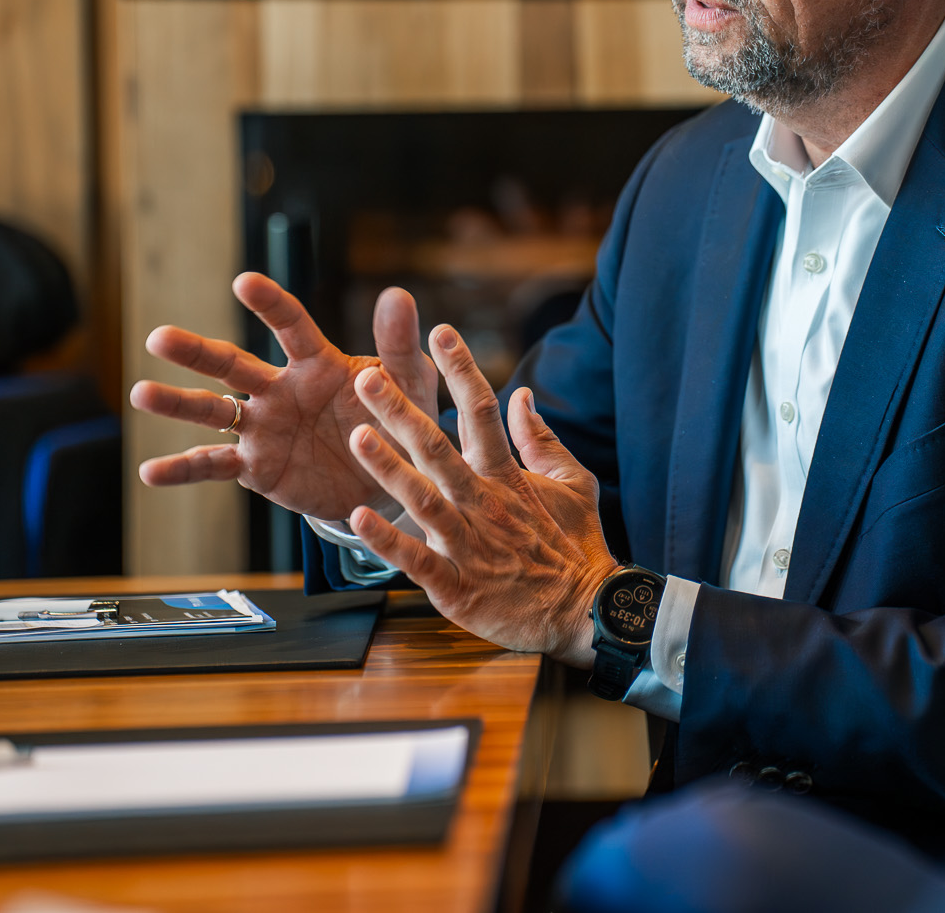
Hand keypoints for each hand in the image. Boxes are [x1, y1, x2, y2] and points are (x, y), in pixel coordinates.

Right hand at [129, 273, 441, 520]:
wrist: (390, 479)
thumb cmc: (399, 419)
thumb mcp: (407, 383)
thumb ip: (398, 344)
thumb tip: (398, 294)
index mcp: (317, 363)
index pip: (290, 325)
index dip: (269, 304)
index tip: (246, 282)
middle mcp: (279, 389)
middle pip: (232, 364)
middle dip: (196, 352)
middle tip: (157, 337)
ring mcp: (262, 428)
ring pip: (212, 411)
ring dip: (177, 403)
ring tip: (141, 393)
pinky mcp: (256, 467)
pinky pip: (214, 465)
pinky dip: (182, 469)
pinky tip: (149, 471)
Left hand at [347, 326, 618, 666]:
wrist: (587, 610)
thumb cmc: (576, 545)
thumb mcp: (573, 483)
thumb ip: (540, 439)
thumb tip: (521, 394)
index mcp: (506, 476)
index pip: (482, 411)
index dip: (461, 369)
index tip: (440, 333)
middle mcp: (483, 502)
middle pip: (438, 448)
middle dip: (400, 411)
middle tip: (366, 377)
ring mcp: (468, 543)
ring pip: (422, 498)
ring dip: (388, 467)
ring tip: (357, 435)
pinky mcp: (457, 585)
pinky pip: (417, 559)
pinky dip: (388, 539)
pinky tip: (359, 517)